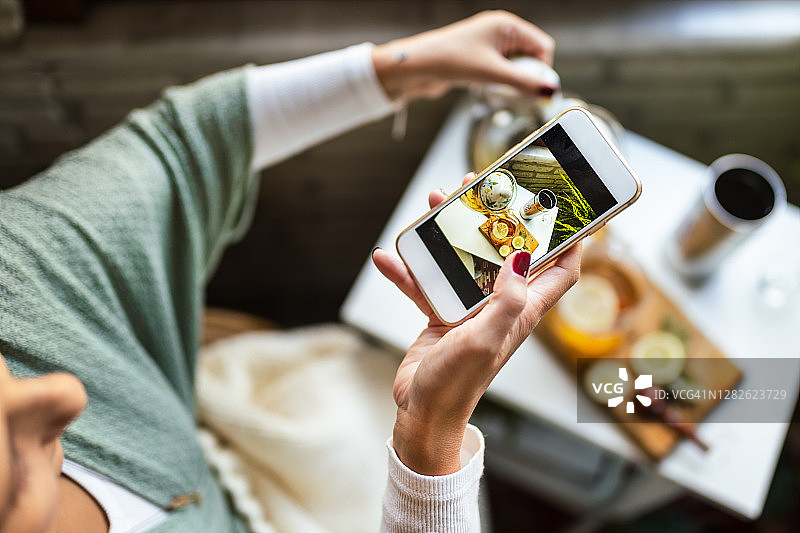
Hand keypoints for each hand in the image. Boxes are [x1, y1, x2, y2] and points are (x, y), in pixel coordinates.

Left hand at [372, 10, 555, 100]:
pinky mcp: (479, 59)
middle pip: (531, 57)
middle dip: (527, 76)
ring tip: (496, 88)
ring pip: (516, 66)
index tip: (537, 90)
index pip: (542, 46)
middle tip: (516, 92)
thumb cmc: (449, 60)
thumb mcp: (491, 74)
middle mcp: (499, 32)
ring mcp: (489, 45)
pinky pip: (501, 72)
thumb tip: (550, 92)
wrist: (416, 67)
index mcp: (506, 25)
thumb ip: (523, 83)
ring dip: (512, 82)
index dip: (543, 70)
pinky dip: (500, 83)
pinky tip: (487, 89)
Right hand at [372, 174, 580, 474]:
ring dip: (449, 233)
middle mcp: (500, 304)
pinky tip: (389, 258)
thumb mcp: (485, 339)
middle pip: (507, 252)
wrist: (422, 411)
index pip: (560, 271)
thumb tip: (522, 258)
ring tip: (435, 206)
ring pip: (465, 258)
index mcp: (522, 309)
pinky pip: (426, 283)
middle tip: (484, 190)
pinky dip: (408, 270)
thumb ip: (507, 301)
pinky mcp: (443, 313)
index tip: (567, 210)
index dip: (571, 241)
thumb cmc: (457, 384)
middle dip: (497, 219)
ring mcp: (470, 308)